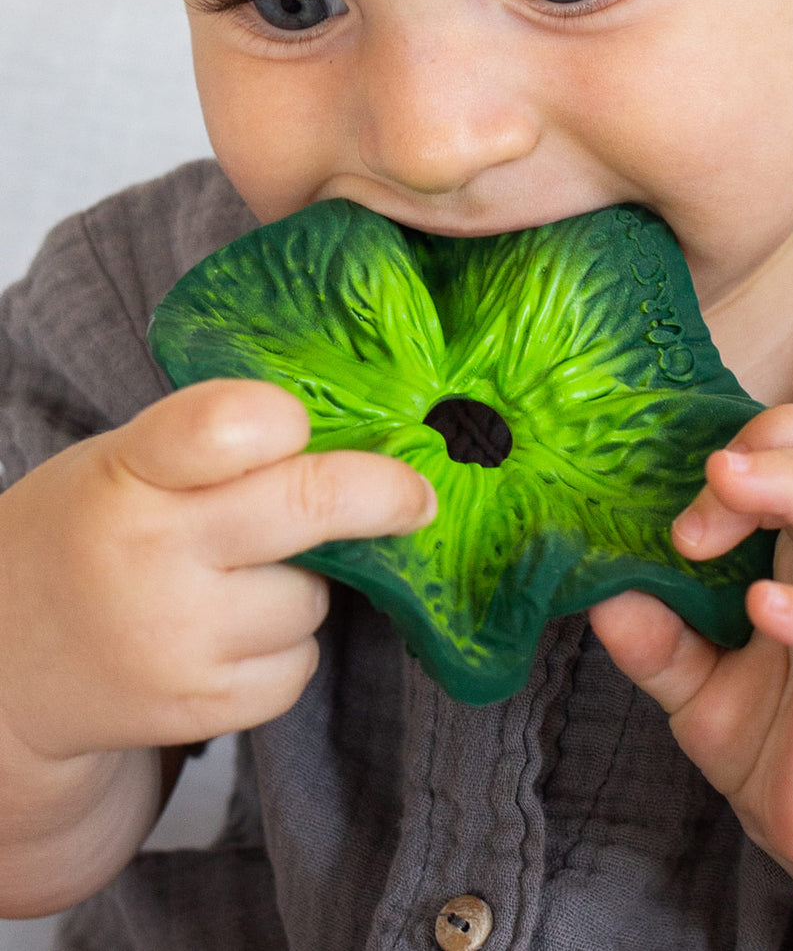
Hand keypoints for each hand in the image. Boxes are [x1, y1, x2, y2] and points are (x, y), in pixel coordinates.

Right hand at [0, 379, 435, 761]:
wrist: (3, 674)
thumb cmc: (83, 539)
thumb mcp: (117, 466)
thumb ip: (211, 449)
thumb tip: (348, 442)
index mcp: (128, 473)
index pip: (229, 425)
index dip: (285, 419)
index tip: (313, 427)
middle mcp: (153, 555)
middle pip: (311, 505)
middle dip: (383, 495)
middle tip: (416, 498)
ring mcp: (179, 639)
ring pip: (311, 597)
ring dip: (299, 587)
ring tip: (229, 587)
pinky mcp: (202, 707)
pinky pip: (298, 664)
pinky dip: (282, 650)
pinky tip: (225, 640)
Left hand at [589, 404, 792, 946]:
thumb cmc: (774, 737)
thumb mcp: (691, 680)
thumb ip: (650, 635)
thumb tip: (596, 591)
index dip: (743, 446)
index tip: (674, 497)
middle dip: (766, 452)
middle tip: (705, 479)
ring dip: (791, 489)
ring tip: (724, 488)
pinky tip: (762, 605)